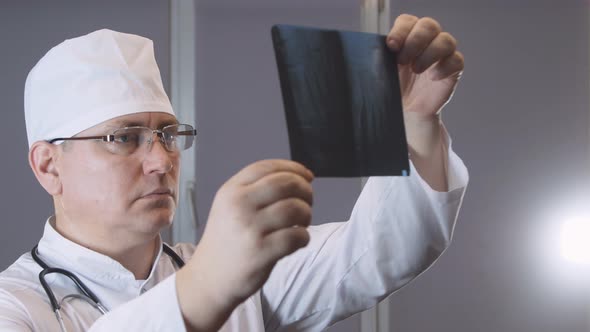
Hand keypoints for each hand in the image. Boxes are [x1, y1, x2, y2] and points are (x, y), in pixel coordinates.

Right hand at [177, 160, 313, 330]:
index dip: (293, 168)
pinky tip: (297, 240)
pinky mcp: (261, 252)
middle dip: (305, 190)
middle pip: (286, 184)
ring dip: (307, 214)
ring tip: (302, 223)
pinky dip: (304, 237)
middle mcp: (239, 205)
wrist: (208, 278)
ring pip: (295, 208)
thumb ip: (257, 188)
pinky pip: (297, 236)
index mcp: (231, 190)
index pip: (268, 167)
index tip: (308, 177)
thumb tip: (299, 176)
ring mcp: (250, 229)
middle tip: (308, 201)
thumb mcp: (230, 205)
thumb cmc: (227, 240)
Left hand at [386, 14, 463, 118]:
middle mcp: (427, 41)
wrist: (405, 111)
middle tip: (402, 60)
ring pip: (446, 40)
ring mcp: (442, 54)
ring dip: (429, 54)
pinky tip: (432, 78)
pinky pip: (456, 60)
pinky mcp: (453, 70)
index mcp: (407, 36)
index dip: (401, 31)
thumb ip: (383, 58)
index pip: (408, 21)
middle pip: (429, 25)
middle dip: (415, 41)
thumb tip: (382, 50)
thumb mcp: (383, 72)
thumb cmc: (394, 88)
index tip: (391, 46)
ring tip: (416, 70)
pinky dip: (444, 67)